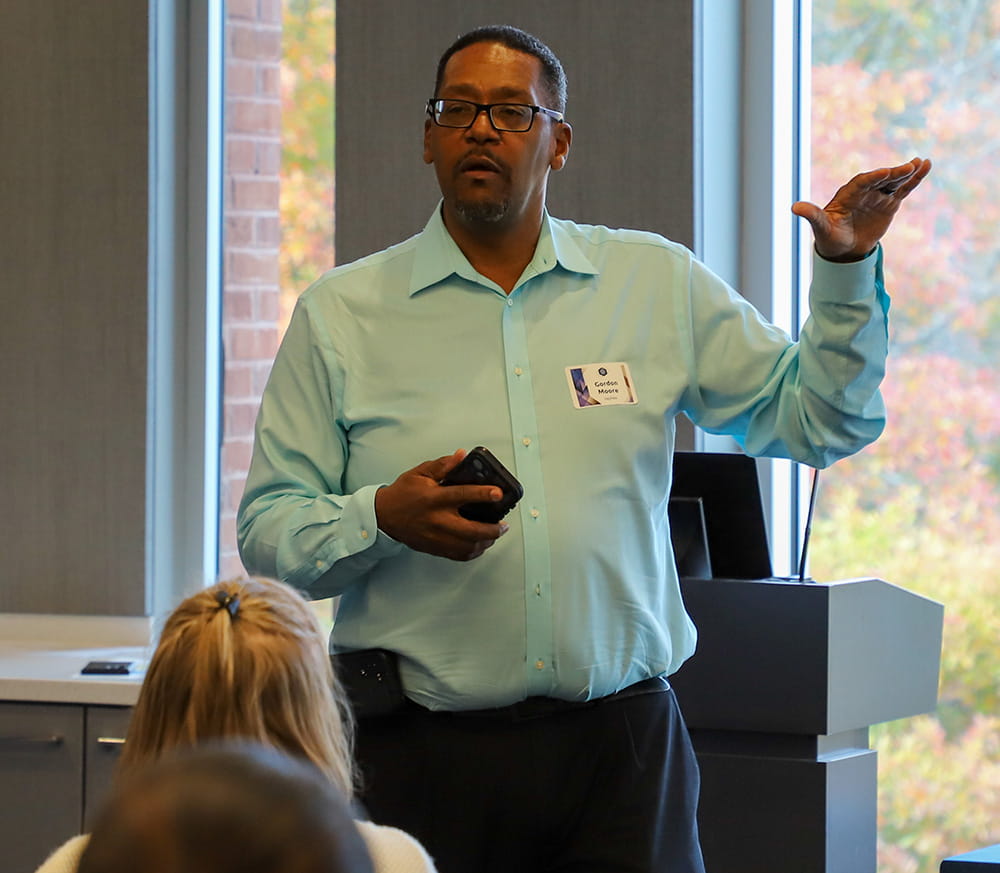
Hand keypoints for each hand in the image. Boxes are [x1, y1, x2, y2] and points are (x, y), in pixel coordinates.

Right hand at [374, 450, 509, 560]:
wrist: (383, 516)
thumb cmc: (402, 494)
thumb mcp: (420, 473)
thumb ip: (443, 465)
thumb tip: (461, 456)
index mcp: (434, 498)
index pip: (462, 495)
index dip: (482, 494)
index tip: (498, 493)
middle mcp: (436, 520)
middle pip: (470, 530)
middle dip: (492, 529)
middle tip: (504, 525)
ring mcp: (435, 537)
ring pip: (467, 546)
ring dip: (486, 542)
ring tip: (495, 534)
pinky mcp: (434, 548)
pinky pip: (458, 555)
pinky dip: (473, 552)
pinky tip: (480, 544)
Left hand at [791, 156, 931, 261]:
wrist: (843, 251)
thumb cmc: (829, 238)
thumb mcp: (821, 228)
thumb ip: (812, 216)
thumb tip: (794, 207)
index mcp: (847, 195)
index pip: (861, 183)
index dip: (872, 177)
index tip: (884, 173)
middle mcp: (863, 192)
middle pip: (880, 179)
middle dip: (894, 173)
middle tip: (908, 166)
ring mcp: (877, 196)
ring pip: (894, 182)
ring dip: (907, 173)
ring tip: (920, 163)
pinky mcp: (889, 203)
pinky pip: (903, 190)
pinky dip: (914, 180)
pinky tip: (925, 166)